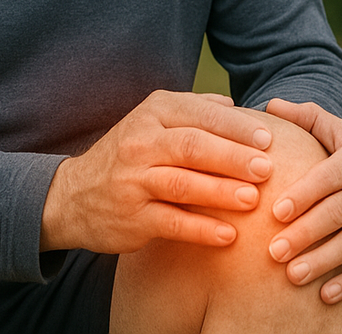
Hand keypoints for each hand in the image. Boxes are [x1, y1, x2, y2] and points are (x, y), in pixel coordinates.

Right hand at [40, 90, 274, 253]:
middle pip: (193, 146)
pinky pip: (171, 223)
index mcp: (154, 113)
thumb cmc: (131, 155)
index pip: (201, 115)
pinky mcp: (131, 218)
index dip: (237, 127)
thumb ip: (195, 110)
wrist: (72, 196)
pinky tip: (229, 235)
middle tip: (268, 168)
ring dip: (220, 192)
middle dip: (233, 157)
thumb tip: (237, 106)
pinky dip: (201, 230)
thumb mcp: (154, 121)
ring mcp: (133, 181)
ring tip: (253, 199)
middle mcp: (141, 143)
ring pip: (182, 184)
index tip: (270, 139)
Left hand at [263, 98, 341, 303]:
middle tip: (273, 251)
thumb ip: (311, 119)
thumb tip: (270, 104)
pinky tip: (325, 296)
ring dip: (321, 262)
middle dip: (306, 234)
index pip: (330, 177)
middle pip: (337, 214)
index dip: (305, 194)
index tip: (277, 211)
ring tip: (291, 275)